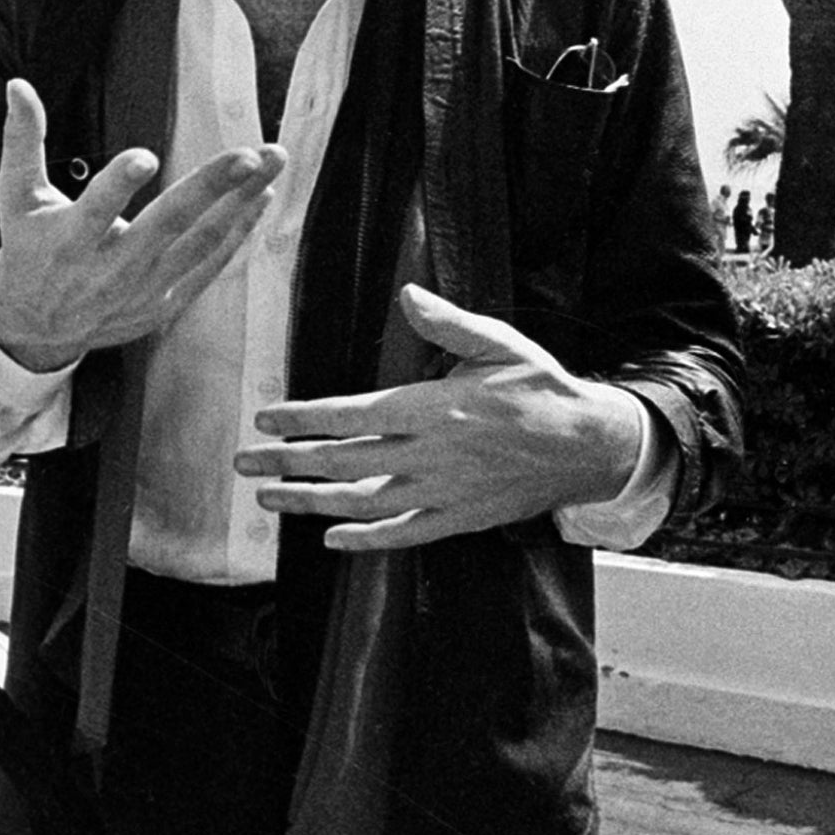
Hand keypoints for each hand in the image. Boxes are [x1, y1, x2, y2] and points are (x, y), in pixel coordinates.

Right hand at [0, 77, 284, 371]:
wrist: (39, 326)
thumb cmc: (29, 249)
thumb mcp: (15, 198)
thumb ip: (22, 142)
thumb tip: (19, 85)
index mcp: (68, 240)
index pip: (95, 210)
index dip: (118, 185)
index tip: (144, 157)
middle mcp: (109, 268)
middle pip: (165, 224)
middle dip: (209, 188)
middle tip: (246, 154)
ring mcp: (143, 288)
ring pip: (201, 242)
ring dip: (240, 201)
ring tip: (270, 161)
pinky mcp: (166, 301)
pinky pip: (211, 263)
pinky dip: (238, 230)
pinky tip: (260, 196)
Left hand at [236, 284, 651, 550]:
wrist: (591, 446)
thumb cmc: (541, 388)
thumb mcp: (500, 344)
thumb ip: (448, 323)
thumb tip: (408, 294)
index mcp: (434, 407)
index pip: (352, 415)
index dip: (304, 419)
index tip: (266, 420)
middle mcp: (431, 453)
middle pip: (344, 461)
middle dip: (287, 462)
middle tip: (243, 462)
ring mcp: (444, 491)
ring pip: (363, 502)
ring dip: (310, 501)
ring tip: (267, 498)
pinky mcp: (460, 518)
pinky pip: (405, 534)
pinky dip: (366, 540)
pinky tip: (331, 539)